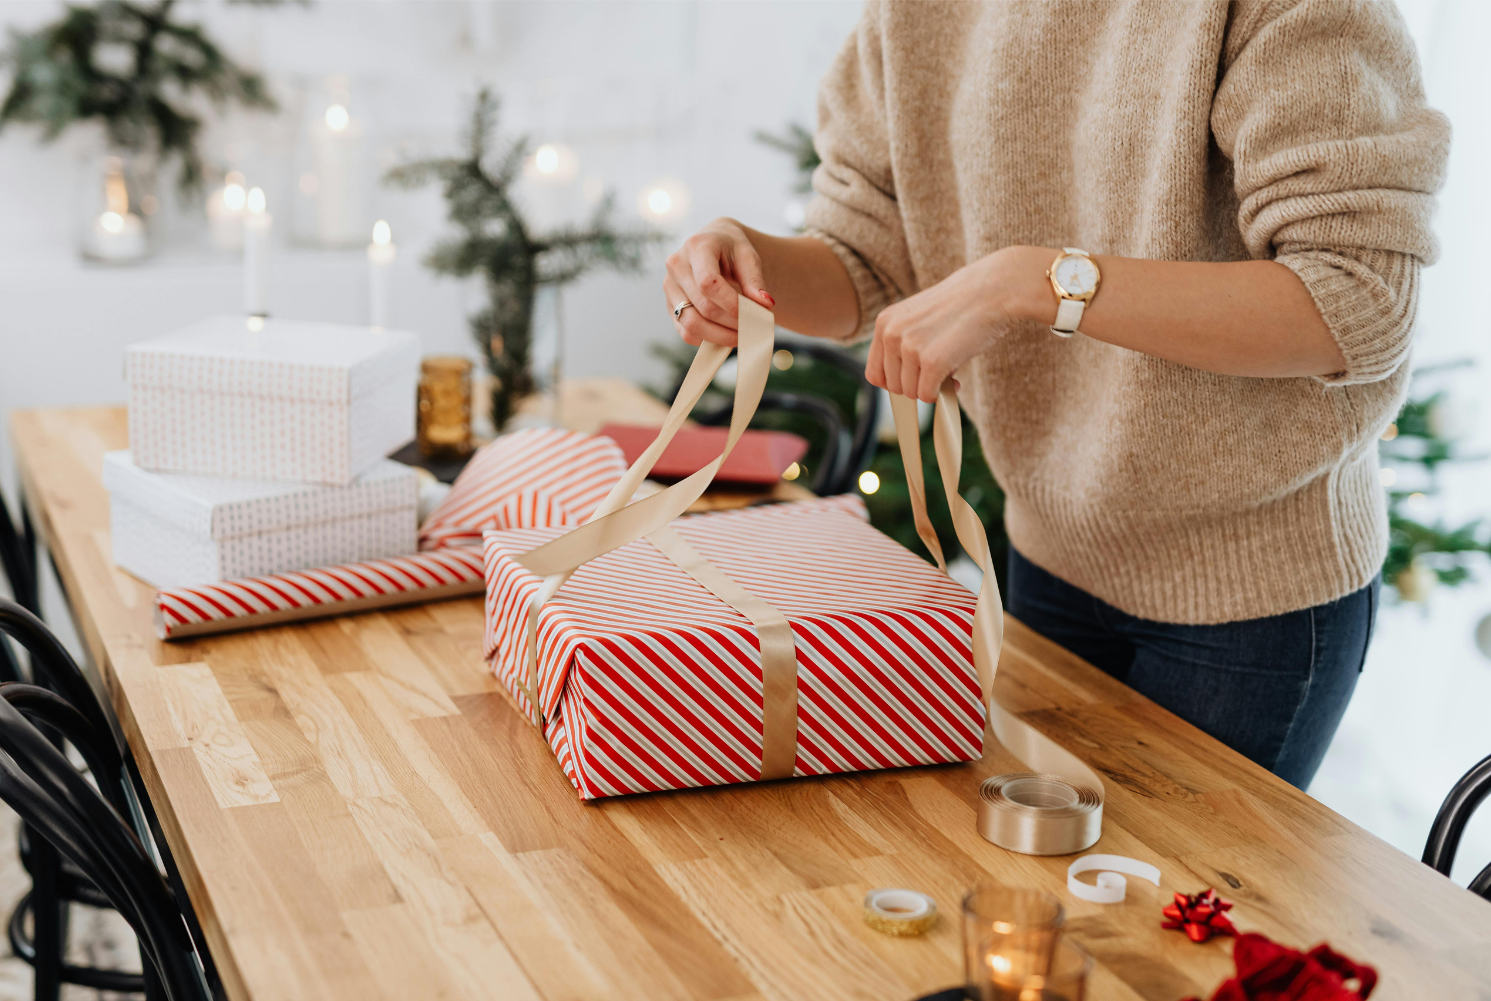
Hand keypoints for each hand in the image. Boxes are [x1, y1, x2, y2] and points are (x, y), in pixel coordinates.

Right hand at [664, 218, 775, 345]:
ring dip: (720, 336)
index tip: (753, 314)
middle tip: (754, 328)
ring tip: (742, 335)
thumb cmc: (732, 249)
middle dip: (732, 322)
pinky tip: (726, 335)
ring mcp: (670, 288)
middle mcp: (676, 266)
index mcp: (696, 247)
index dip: (731, 304)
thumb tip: (766, 304)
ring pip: (691, 324)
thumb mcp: (748, 256)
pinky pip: (686, 332)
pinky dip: (708, 339)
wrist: (713, 244)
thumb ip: (755, 280)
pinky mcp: (670, 306)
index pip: (708, 283)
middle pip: (703, 306)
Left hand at [867, 246, 1053, 400]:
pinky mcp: (932, 362)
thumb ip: (904, 346)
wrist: (992, 290)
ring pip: (911, 393)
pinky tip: (955, 379)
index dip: (895, 383)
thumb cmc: (961, 305)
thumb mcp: (919, 319)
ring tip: (949, 373)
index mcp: (884, 323)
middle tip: (938, 376)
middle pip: (893, 387)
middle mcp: (891, 335)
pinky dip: (942, 394)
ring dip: (931, 389)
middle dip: (916, 386)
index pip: (874, 374)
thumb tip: (904, 386)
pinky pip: (928, 396)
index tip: (914, 380)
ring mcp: (910, 348)